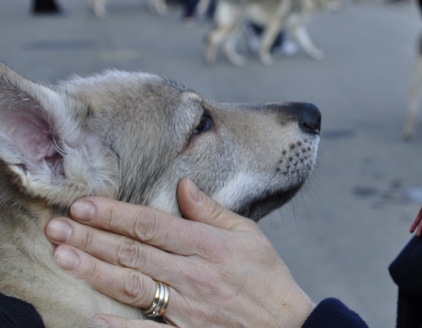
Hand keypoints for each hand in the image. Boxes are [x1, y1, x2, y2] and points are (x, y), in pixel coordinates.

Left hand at [44, 179, 314, 327]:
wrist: (288, 327)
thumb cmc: (268, 278)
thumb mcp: (249, 235)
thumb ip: (212, 211)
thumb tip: (184, 185)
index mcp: (209, 246)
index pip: (153, 225)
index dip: (116, 214)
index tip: (84, 204)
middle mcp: (194, 275)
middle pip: (134, 253)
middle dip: (92, 238)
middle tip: (56, 227)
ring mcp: (188, 309)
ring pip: (133, 286)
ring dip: (95, 272)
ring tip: (63, 257)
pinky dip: (120, 326)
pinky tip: (92, 315)